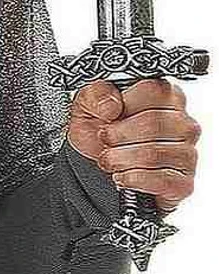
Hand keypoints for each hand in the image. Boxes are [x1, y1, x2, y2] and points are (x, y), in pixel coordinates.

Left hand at [67, 78, 200, 212]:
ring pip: (155, 154)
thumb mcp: (87, 106)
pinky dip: (134, 179)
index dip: (124, 106)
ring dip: (122, 159)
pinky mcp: (183, 183)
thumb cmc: (99, 132)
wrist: (94, 167)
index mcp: (164, 96)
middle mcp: (182, 123)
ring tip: (109, 160)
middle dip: (118, 136)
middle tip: (104, 141)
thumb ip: (96, 95)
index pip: (154, 90)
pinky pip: (164, 181)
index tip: (108, 117)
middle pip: (153, 124)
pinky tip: (122, 176)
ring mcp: (187, 154)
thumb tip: (112, 105)